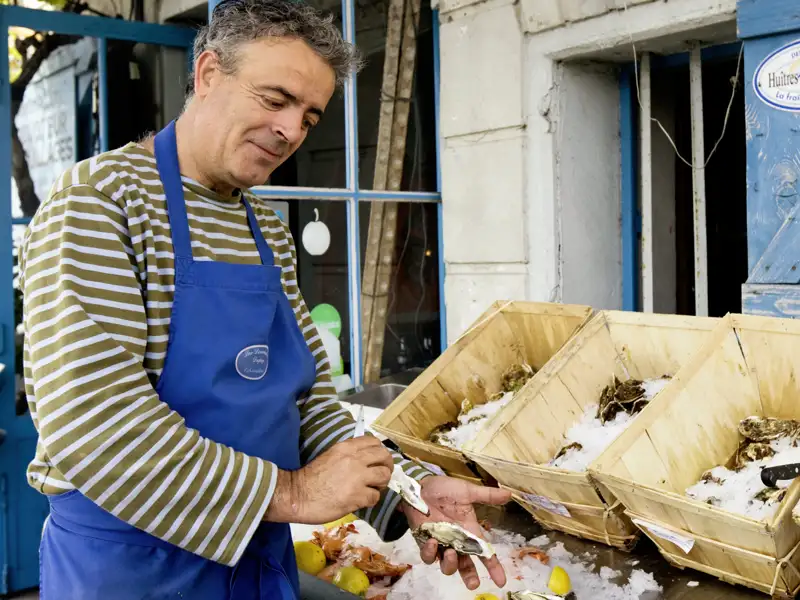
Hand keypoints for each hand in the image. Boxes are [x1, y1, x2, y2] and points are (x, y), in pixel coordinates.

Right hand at [265, 436, 393, 523]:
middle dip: (386, 466)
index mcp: (347, 448)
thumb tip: (366, 460)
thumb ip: (349, 455)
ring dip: (381, 484)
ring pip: (384, 476)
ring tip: (372, 489)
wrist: (297, 495)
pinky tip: (361, 500)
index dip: (380, 452)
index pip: (374, 442)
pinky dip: (371, 500)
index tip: (378, 461)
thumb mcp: (331, 456)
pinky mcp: (357, 496)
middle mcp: (355, 459)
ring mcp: (357, 478)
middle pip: (384, 457)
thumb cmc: (311, 477)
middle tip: (381, 476)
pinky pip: (375, 497)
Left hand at [401, 476, 511, 590]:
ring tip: (451, 552)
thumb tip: (509, 494)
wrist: (421, 486)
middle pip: (465, 566)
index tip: (501, 581)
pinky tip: (433, 542)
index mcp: (470, 532)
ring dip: (451, 565)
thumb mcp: (467, 491)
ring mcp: (441, 544)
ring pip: (447, 566)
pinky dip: (431, 553)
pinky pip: (428, 556)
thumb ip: (487, 496)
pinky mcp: (425, 543)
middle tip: (473, 583)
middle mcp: (457, 542)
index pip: (484, 553)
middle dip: (470, 577)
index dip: (494, 568)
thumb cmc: (444, 489)